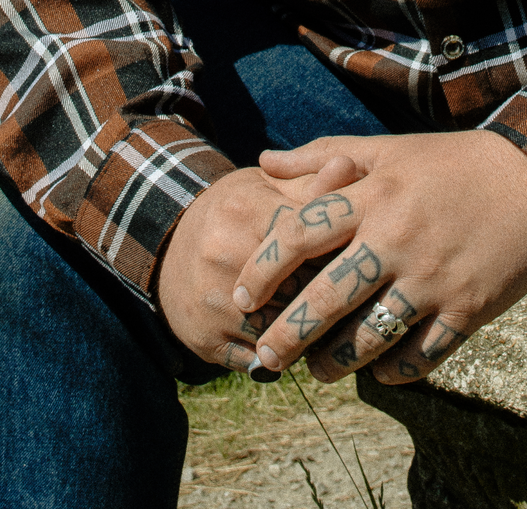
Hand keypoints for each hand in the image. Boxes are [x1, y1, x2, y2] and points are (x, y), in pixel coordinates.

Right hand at [157, 152, 360, 367]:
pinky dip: (279, 358)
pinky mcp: (204, 340)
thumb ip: (312, 183)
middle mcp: (224, 255)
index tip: (357, 259)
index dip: (336, 253)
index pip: (306, 239)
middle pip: (297, 289)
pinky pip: (257, 361)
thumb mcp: (268, 187)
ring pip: (280, 331)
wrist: (169, 243)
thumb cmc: (236, 210)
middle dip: (326, 297)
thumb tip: (351, 166)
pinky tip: (292, 346)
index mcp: (245, 210)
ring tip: (328, 327)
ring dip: (306, 335)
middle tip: (351, 300)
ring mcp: (212, 302)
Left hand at [231, 131, 526, 386]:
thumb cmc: (449, 162)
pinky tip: (379, 371)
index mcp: (372, 196)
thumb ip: (323, 156)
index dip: (261, 270)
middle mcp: (396, 238)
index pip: (298, 235)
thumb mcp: (386, 149)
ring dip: (336, 363)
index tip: (240, 298)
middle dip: (287, 336)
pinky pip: (420, 355)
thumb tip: (265, 161)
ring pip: (369, 337)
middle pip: (325, 298)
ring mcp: (433, 277)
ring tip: (319, 371)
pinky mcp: (467, 307)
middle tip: (266, 359)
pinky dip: (393, 371)